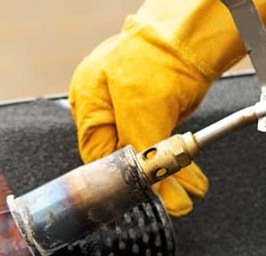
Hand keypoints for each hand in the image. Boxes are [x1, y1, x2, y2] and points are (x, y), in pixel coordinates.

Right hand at [69, 19, 210, 215]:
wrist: (187, 36)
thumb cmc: (156, 56)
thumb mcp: (142, 109)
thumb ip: (143, 152)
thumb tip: (150, 189)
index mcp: (86, 104)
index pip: (96, 156)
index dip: (118, 179)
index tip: (139, 197)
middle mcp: (102, 110)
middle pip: (120, 159)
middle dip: (147, 182)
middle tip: (170, 200)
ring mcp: (125, 111)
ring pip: (141, 156)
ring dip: (166, 176)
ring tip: (185, 192)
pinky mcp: (148, 114)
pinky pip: (156, 146)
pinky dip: (172, 162)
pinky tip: (186, 177)